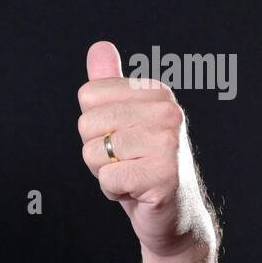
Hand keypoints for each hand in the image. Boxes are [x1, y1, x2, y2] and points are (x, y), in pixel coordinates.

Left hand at [76, 40, 216, 259]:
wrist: (175, 216)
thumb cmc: (143, 167)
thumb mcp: (123, 122)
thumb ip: (109, 86)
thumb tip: (99, 47)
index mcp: (156, 92)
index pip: (88, 96)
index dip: (95, 126)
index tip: (122, 141)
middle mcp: (167, 112)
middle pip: (86, 124)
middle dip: (97, 152)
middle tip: (128, 162)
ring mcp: (168, 142)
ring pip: (94, 153)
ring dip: (105, 173)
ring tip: (133, 176)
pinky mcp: (163, 174)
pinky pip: (107, 178)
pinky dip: (114, 191)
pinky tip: (138, 191)